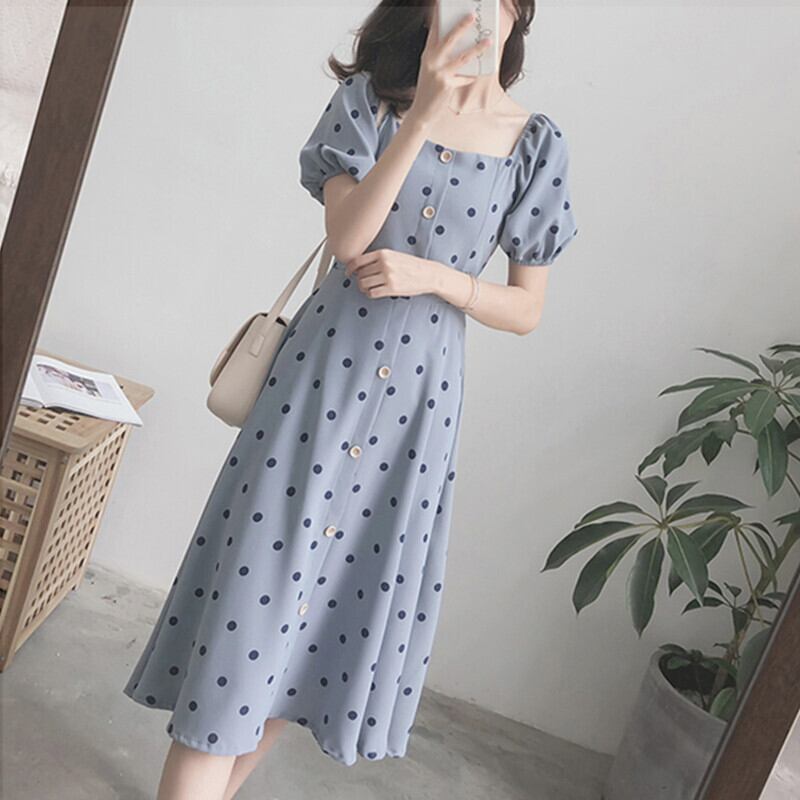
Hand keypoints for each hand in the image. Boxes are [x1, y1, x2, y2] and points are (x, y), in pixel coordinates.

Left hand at [344, 249, 439, 298]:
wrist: (428, 274)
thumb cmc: (411, 265)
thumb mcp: (393, 255)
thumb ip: (378, 258)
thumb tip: (359, 265)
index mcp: (383, 253)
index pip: (358, 260)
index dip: (349, 268)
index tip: (348, 272)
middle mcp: (384, 264)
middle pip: (360, 273)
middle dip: (359, 278)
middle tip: (363, 281)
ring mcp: (388, 276)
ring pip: (364, 284)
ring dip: (363, 287)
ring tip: (368, 287)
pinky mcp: (392, 289)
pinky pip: (372, 293)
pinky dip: (370, 294)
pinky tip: (374, 292)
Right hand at [404, 0, 492, 130]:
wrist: (421, 112)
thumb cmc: (429, 89)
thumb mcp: (431, 69)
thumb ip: (442, 56)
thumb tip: (463, 44)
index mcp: (427, 54)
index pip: (434, 30)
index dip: (439, 16)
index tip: (442, 4)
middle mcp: (431, 61)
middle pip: (449, 39)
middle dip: (462, 26)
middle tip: (473, 15)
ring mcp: (439, 73)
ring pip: (462, 57)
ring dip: (477, 48)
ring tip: (489, 40)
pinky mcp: (446, 85)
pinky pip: (465, 77)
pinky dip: (472, 75)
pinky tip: (478, 72)